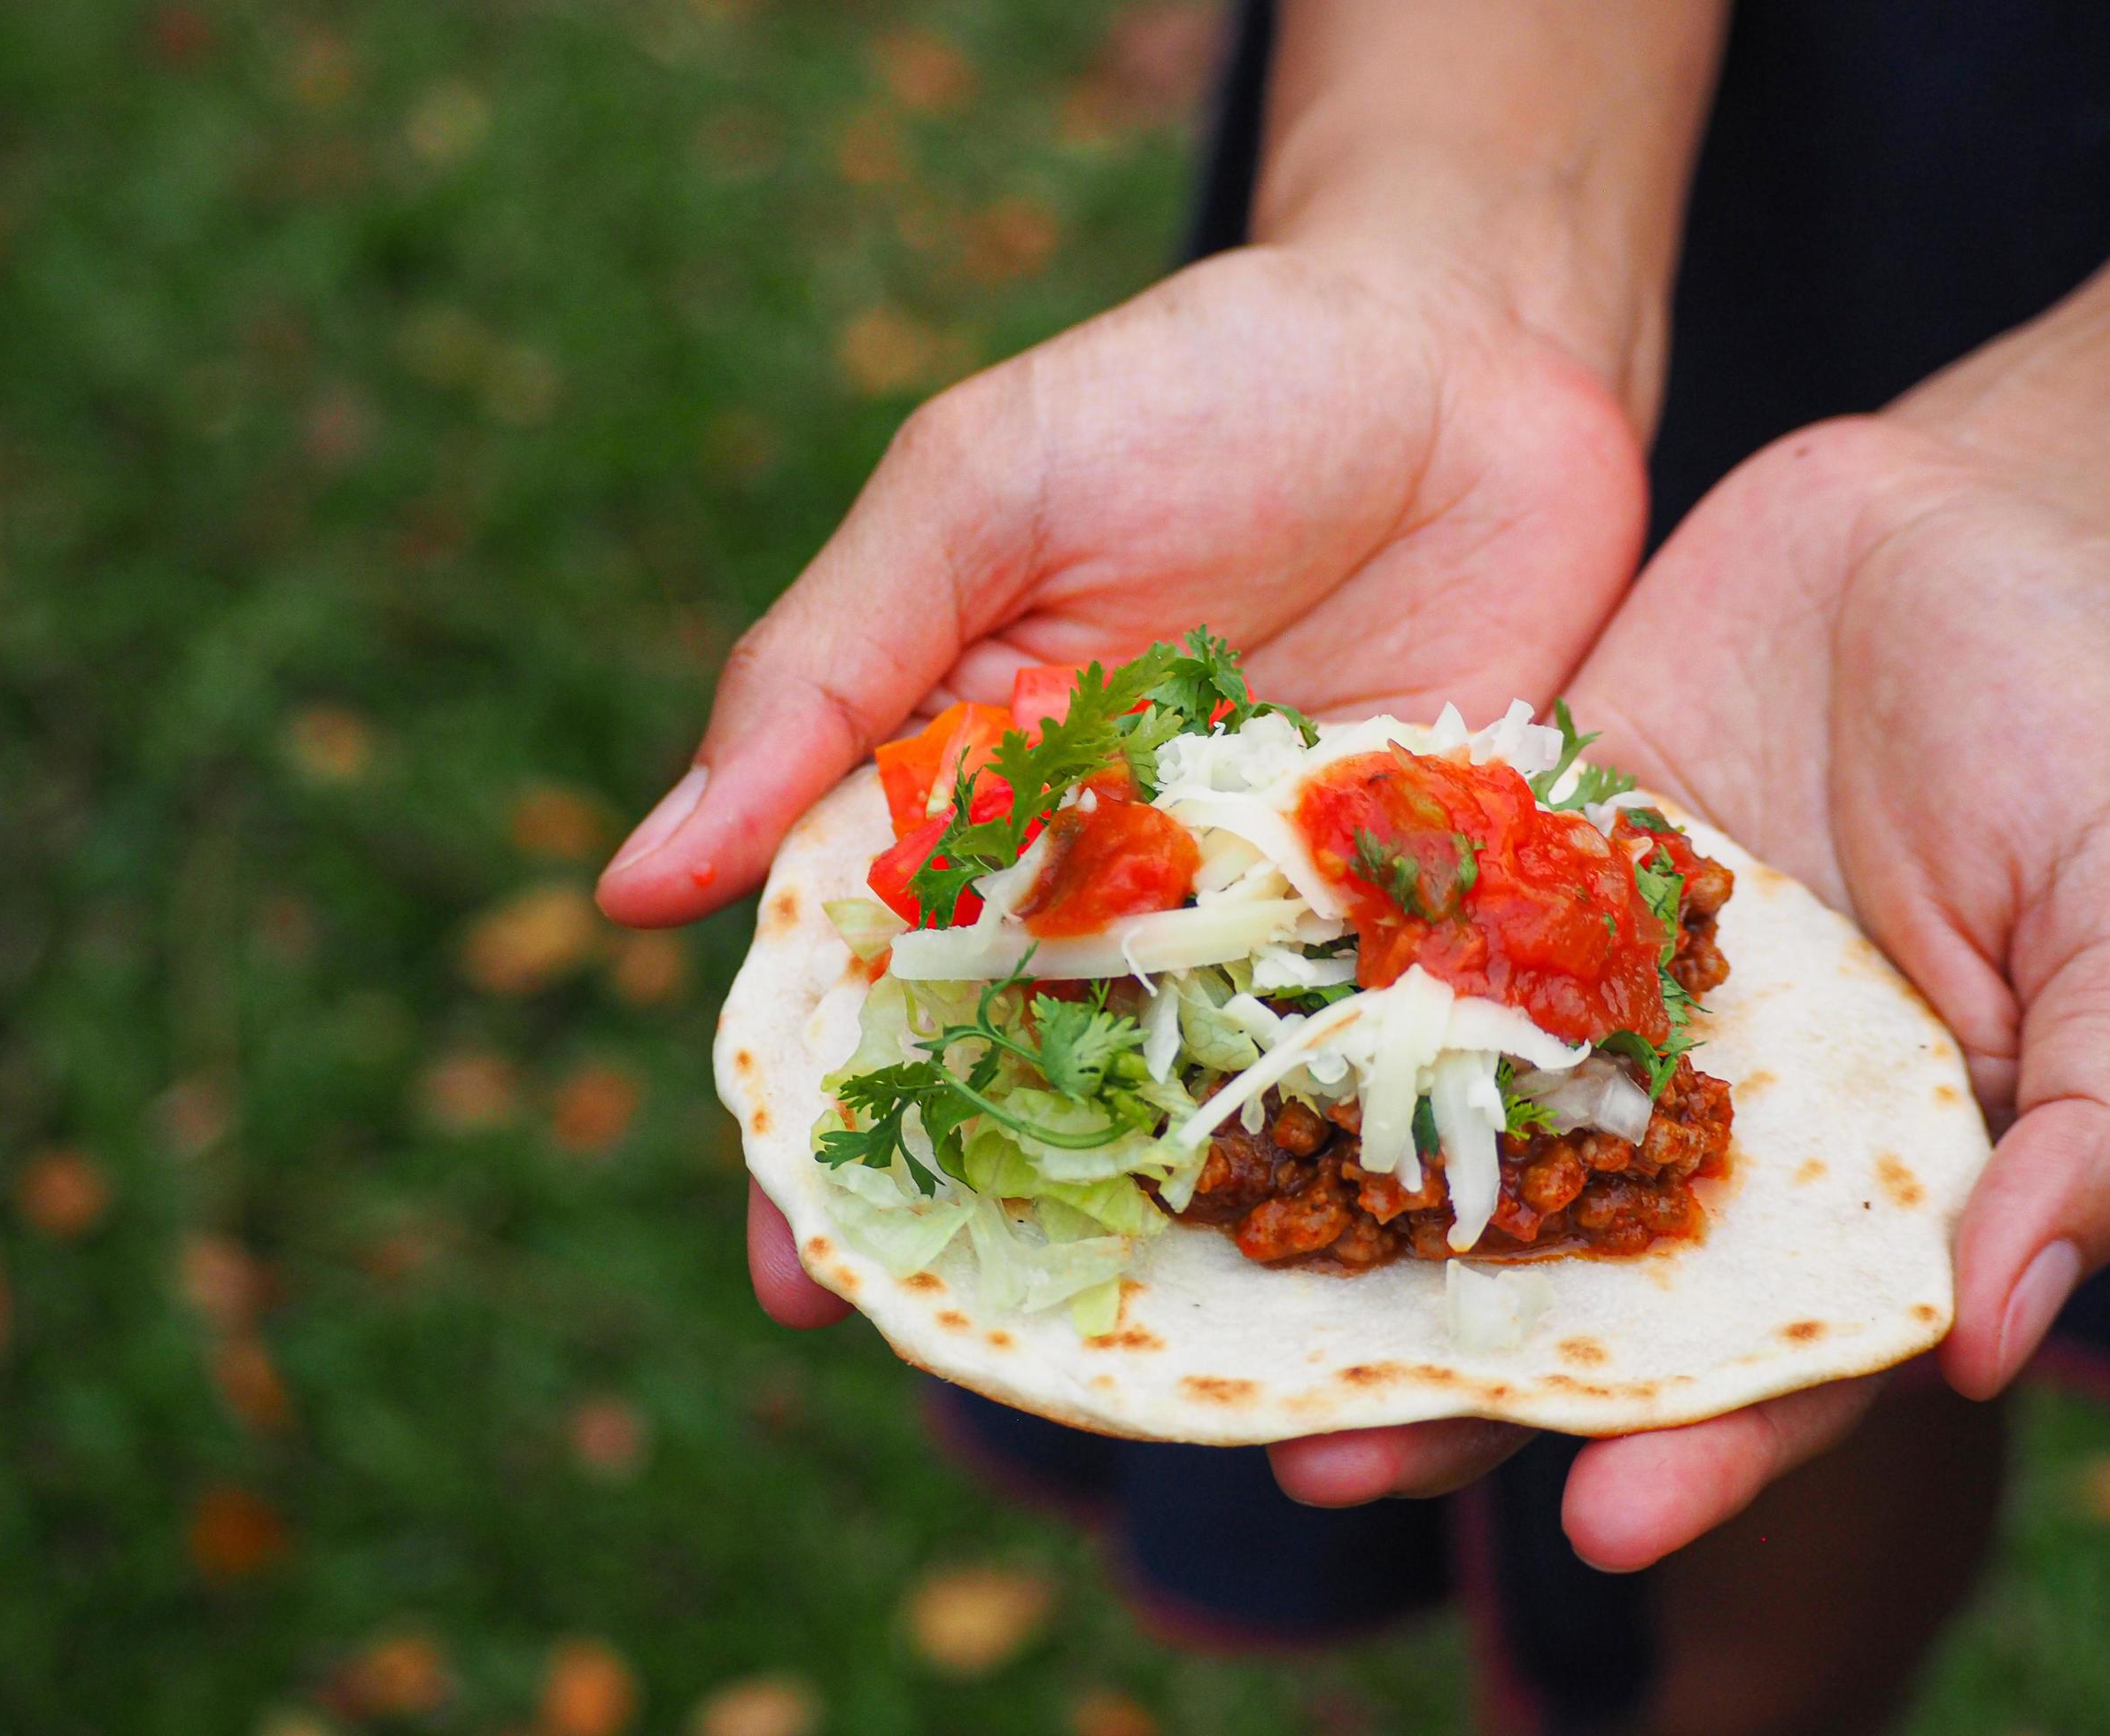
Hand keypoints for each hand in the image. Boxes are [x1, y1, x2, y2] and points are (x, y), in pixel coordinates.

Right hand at [604, 244, 1648, 1335]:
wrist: (1468, 344)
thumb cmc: (1198, 388)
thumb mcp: (981, 496)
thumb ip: (824, 674)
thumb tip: (641, 881)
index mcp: (971, 797)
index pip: (865, 990)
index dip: (823, 1130)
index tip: (798, 1267)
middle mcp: (1110, 884)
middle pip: (1024, 1086)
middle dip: (984, 1221)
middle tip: (957, 1356)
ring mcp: (1271, 914)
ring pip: (1198, 1105)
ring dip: (1172, 1229)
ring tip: (1151, 1373)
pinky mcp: (1426, 918)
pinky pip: (1386, 1053)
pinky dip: (1365, 1155)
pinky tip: (1352, 1266)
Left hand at [1274, 386, 2109, 1563]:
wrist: (1961, 515)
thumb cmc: (2101, 713)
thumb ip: (2107, 1119)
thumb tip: (1989, 1336)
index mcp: (1858, 1168)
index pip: (1781, 1354)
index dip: (1704, 1451)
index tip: (1605, 1528)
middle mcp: (1699, 1110)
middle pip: (1570, 1290)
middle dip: (1455, 1386)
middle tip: (1321, 1471)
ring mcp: (1582, 999)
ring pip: (1447, 1149)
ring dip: (1337, 1234)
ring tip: (1217, 1304)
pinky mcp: (1500, 880)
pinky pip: (1388, 963)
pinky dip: (1298, 1021)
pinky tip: (1196, 1078)